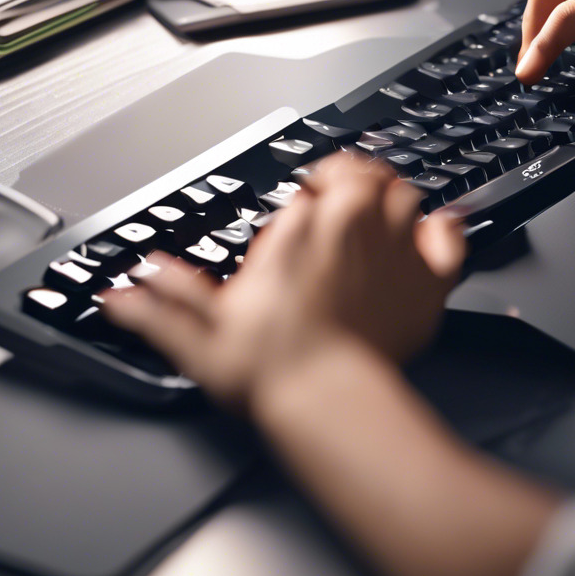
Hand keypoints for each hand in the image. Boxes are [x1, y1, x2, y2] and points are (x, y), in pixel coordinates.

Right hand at [102, 153, 466, 413]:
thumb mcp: (202, 335)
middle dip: (356, 183)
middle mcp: (353, 226)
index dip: (314, 189)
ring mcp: (396, 248)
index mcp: (303, 225)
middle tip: (345, 202)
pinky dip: (444, 232)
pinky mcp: (429, 280)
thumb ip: (162, 306)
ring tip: (381, 218)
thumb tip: (125, 294)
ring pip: (406, 197)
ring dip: (394, 203)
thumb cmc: (272, 366)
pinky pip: (449, 236)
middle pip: (366, 177)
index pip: (317, 181)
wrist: (327, 398)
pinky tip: (432, 237)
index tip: (307, 205)